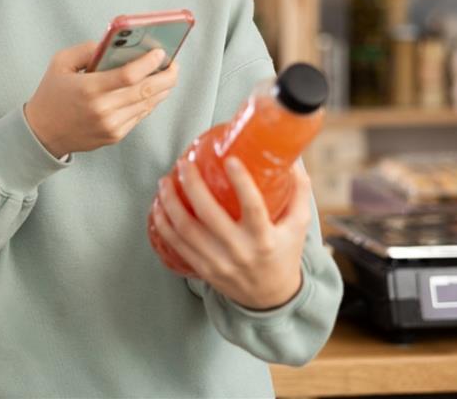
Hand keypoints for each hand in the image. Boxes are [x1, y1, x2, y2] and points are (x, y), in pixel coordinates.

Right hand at [25, 42, 178, 158]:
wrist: (42, 133)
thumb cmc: (51, 94)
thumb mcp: (61, 63)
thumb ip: (88, 49)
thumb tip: (117, 44)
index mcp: (89, 88)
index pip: (129, 75)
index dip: (149, 63)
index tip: (161, 52)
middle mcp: (103, 109)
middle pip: (147, 91)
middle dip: (167, 76)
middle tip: (174, 64)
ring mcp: (111, 125)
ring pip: (148, 104)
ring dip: (162, 89)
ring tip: (168, 75)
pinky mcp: (115, 136)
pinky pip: (140, 116)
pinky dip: (149, 102)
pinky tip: (152, 91)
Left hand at [151, 157, 311, 310]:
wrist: (270, 299)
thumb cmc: (284, 253)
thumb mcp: (298, 226)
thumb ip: (298, 192)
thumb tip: (294, 158)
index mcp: (264, 238)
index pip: (253, 207)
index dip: (241, 182)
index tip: (230, 159)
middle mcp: (239, 251)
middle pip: (208, 214)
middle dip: (192, 185)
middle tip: (184, 163)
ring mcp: (218, 262)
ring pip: (185, 229)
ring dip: (169, 202)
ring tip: (164, 180)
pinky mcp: (202, 269)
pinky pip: (176, 244)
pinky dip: (163, 223)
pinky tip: (158, 205)